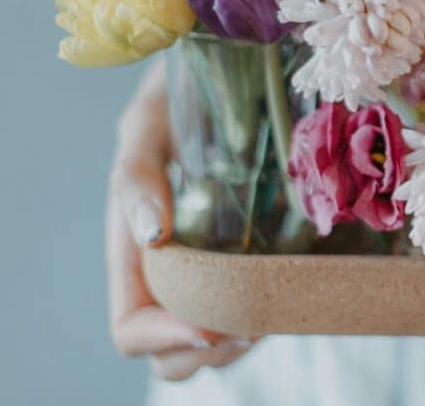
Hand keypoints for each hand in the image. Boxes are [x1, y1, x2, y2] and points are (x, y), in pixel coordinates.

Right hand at [108, 63, 255, 380]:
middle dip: (211, 351)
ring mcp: (212, 268)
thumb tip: (152, 236)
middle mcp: (170, 270)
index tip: (210, 324)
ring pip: (217, 340)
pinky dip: (270, 314)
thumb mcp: (148, 123)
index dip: (163, 337)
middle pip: (174, 352)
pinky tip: (293, 291)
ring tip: (274, 312)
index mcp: (132, 251)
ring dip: (242, 341)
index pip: (131, 326)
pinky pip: (254, 307)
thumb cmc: (178, 96)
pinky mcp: (252, 256)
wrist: (227, 72)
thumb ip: (137, 175)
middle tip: (254, 325)